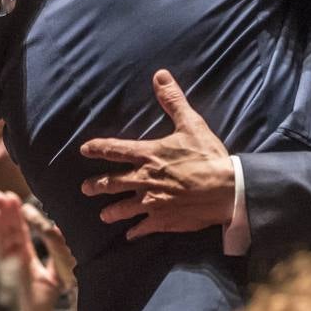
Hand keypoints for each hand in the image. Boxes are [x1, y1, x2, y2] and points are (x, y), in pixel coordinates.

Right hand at [0, 190, 73, 310]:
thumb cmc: (40, 306)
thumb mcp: (54, 279)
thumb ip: (55, 259)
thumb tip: (61, 238)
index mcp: (24, 260)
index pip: (20, 233)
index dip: (16, 217)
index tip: (12, 199)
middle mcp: (13, 261)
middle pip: (8, 232)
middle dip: (5, 213)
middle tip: (0, 193)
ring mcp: (6, 267)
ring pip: (1, 239)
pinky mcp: (3, 273)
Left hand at [79, 71, 235, 239]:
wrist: (226, 190)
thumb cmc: (208, 156)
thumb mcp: (191, 124)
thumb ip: (173, 101)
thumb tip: (159, 75)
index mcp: (149, 155)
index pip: (115, 150)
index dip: (98, 148)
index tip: (84, 150)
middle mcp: (144, 180)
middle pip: (112, 183)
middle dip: (96, 186)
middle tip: (85, 188)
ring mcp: (152, 202)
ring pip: (123, 209)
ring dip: (112, 212)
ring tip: (104, 216)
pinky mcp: (163, 220)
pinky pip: (144, 228)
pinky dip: (136, 232)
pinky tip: (131, 235)